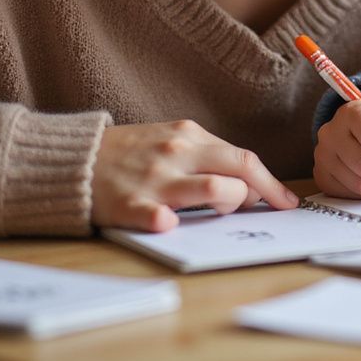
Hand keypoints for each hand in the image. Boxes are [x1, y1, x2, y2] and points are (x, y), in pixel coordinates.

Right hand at [91, 120, 299, 230]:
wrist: (74, 160)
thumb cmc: (130, 153)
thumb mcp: (171, 140)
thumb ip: (205, 156)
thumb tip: (247, 183)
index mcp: (189, 135)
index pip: (244, 158)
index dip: (270, 182)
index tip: (286, 201)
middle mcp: (177, 153)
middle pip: (239, 169)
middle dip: (261, 194)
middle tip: (266, 210)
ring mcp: (155, 179)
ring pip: (214, 190)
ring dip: (230, 205)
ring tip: (221, 214)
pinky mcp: (130, 205)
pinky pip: (158, 216)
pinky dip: (172, 222)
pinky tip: (175, 225)